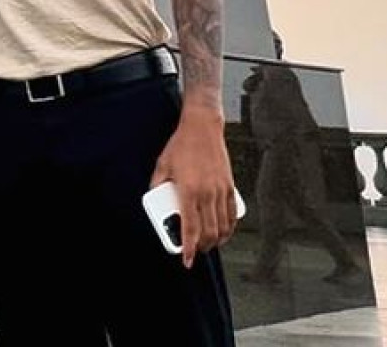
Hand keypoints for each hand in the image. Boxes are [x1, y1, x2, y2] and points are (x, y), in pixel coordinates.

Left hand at [149, 108, 237, 267]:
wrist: (203, 127)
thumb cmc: (181, 144)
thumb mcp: (162, 165)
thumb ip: (157, 185)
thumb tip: (154, 199)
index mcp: (189, 191)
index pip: (190, 229)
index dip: (189, 249)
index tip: (187, 260)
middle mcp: (207, 194)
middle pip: (208, 233)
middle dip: (202, 248)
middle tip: (195, 251)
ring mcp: (220, 191)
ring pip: (222, 227)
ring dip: (216, 241)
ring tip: (208, 244)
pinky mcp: (230, 186)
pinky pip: (232, 215)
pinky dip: (229, 228)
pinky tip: (223, 232)